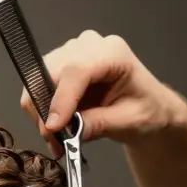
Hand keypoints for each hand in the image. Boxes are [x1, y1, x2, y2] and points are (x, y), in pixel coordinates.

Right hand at [23, 30, 186, 155]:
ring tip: (57, 140)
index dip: (61, 99)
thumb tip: (68, 132)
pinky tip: (57, 128)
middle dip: (46, 109)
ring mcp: (71, 51)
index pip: (77, 70)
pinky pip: (39, 86)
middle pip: (52, 72)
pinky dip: (42, 110)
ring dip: (41, 112)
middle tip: (54, 141)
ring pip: (40, 79)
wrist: (147, 107)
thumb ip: (99, 124)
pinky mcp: (60, 64)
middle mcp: (89, 45)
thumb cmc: (146, 110)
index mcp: (113, 53)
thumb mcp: (129, 122)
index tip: (54, 128)